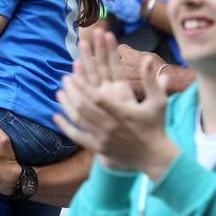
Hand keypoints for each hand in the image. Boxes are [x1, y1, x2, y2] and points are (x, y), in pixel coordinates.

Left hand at [55, 30, 178, 174]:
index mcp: (123, 113)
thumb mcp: (158, 102)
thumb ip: (151, 81)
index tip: (73, 75)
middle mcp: (110, 126)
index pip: (98, 98)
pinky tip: (56, 117)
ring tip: (59, 92)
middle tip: (65, 79)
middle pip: (84, 107)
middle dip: (72, 92)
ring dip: (67, 105)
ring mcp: (103, 138)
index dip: (83, 86)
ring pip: (79, 120)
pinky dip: (65, 126)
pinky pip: (77, 137)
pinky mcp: (98, 148)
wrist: (154, 157)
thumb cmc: (156, 126)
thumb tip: (148, 59)